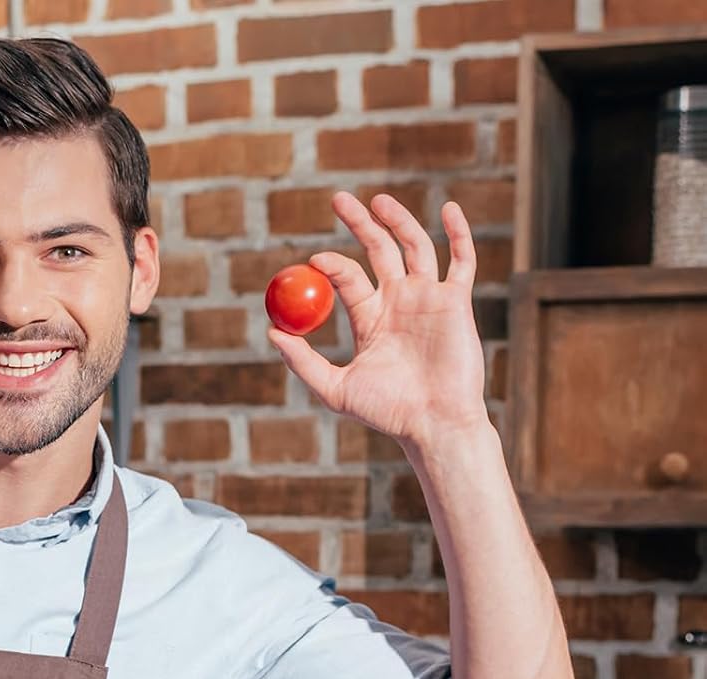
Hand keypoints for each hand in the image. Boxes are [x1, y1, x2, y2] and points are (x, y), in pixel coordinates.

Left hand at [268, 192, 488, 449]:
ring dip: (399, 220)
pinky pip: (461, 259)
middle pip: (378, 251)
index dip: (332, 265)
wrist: (431, 423)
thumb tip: (271, 331)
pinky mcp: (457, 302)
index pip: (348, 279)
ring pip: (415, 246)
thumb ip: (303, 362)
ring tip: (378, 200)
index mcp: (370, 318)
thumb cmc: (385, 411)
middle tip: (339, 199)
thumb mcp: (335, 388)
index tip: (314, 259)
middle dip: (360, 224)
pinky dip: (458, 233)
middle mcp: (398, 302)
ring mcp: (428, 299)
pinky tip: (448, 208)